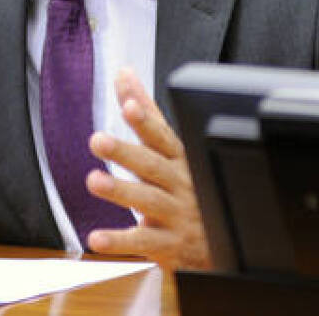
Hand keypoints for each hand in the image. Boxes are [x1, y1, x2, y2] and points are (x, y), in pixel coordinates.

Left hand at [84, 68, 211, 270]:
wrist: (224, 243)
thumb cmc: (189, 187)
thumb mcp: (171, 148)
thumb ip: (146, 113)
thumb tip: (124, 74)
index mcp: (179, 159)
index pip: (162, 137)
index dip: (146, 121)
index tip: (129, 107)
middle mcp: (179, 184)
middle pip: (152, 165)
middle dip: (125, 152)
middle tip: (97, 140)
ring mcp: (176, 214)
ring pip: (148, 200)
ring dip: (121, 191)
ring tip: (94, 181)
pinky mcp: (169, 245)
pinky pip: (143, 243)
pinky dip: (119, 241)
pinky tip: (96, 238)